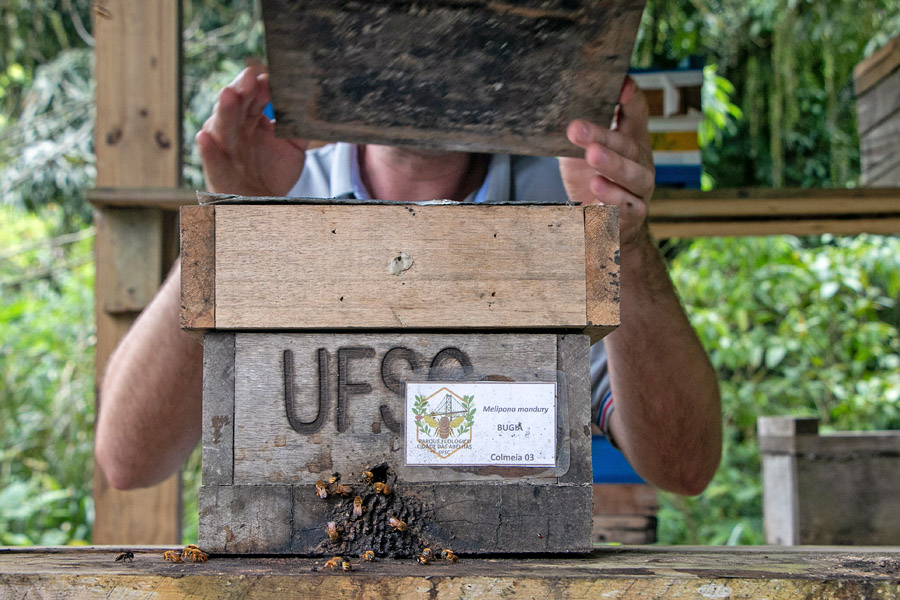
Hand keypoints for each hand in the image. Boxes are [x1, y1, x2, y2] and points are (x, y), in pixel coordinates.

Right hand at [196, 66, 307, 196]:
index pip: (253, 96)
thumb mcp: (294, 147)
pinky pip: (212, 160)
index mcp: (250, 118)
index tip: (270, 78)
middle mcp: (234, 130)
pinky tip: (203, 137)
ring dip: (224, 110)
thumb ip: (300, 127)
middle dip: (241, 89)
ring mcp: (224, 149)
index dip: (260, 86)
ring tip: (228, 94)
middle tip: (249, 76)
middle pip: (236, 105)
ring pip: (222, 127)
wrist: (267, 203)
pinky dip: (208, 150)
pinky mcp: (218, 173)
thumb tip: (313, 106)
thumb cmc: (274, 172)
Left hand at [559, 77, 654, 245]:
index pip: (636, 115)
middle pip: (627, 145)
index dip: (631, 99)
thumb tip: (556, 105)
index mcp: (630, 141)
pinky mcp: (634, 214)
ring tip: (592, 155)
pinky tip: (596, 187)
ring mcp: (640, 189)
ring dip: (612, 164)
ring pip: (633, 175)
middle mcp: (640, 162)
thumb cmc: (591, 181)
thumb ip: (579, 134)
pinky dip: (612, 197)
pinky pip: (627, 205)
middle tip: (577, 128)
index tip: (623, 83)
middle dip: (602, 136)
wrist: (605, 227)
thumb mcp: (581, 154)